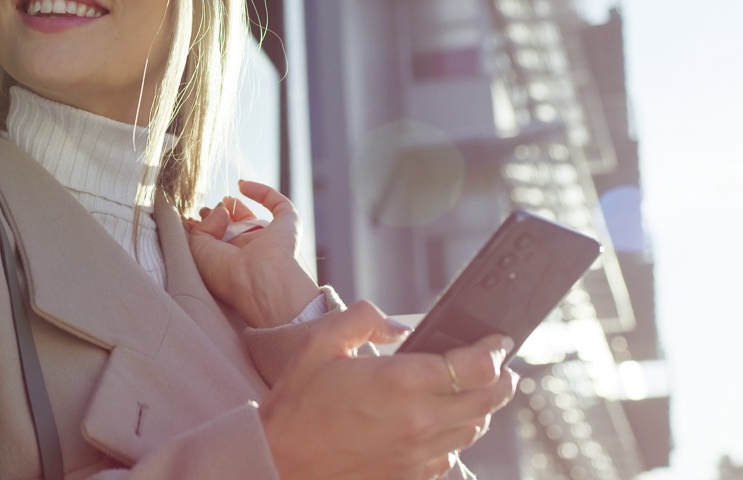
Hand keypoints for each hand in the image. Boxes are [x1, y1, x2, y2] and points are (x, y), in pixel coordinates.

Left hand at [186, 181, 318, 327]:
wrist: (258, 281)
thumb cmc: (226, 273)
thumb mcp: (199, 250)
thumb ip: (203, 226)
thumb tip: (221, 209)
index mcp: (232, 262)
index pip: (220, 241)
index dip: (206, 226)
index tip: (193, 218)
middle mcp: (251, 251)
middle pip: (235, 228)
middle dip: (220, 215)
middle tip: (207, 207)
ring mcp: (270, 238)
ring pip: (254, 217)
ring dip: (237, 205)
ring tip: (224, 199)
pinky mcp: (288, 225)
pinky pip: (280, 204)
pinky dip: (263, 191)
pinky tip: (242, 186)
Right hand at [260, 300, 518, 479]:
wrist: (281, 460)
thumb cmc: (296, 404)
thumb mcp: (320, 343)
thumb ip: (363, 319)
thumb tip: (398, 325)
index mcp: (399, 383)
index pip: (475, 367)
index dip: (494, 350)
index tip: (496, 341)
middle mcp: (418, 421)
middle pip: (488, 401)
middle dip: (503, 379)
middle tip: (502, 366)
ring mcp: (418, 453)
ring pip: (474, 430)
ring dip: (481, 408)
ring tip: (474, 391)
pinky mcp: (411, 475)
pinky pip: (451, 456)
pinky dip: (455, 436)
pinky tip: (440, 423)